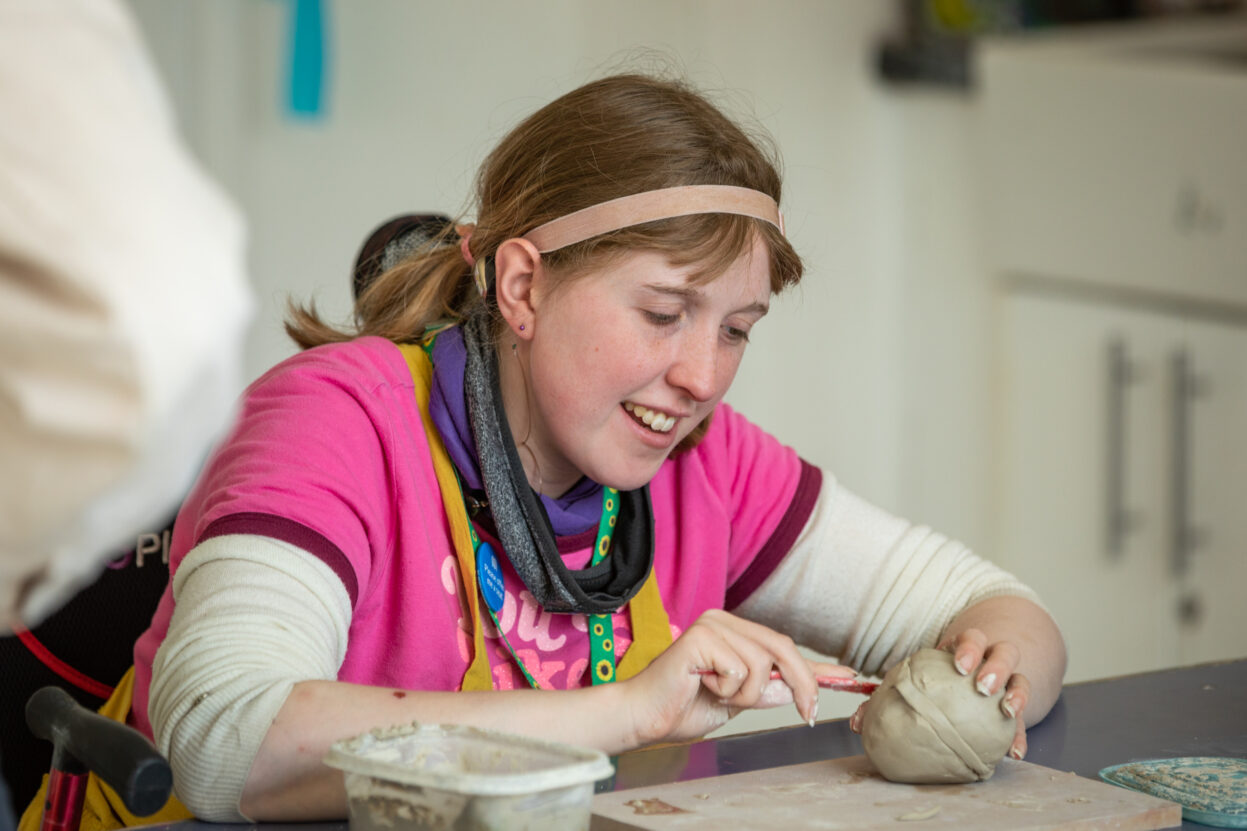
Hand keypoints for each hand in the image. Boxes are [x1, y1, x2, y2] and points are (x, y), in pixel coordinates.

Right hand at [621, 609, 855, 746]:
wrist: (644, 717)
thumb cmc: (683, 708)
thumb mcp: (736, 701)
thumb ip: (765, 690)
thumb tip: (798, 689)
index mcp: (732, 632)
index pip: (782, 647)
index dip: (816, 665)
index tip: (848, 678)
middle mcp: (724, 621)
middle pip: (782, 648)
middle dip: (801, 684)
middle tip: (806, 714)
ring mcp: (713, 626)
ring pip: (762, 665)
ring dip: (746, 694)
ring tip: (716, 694)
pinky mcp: (702, 637)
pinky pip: (740, 670)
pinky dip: (728, 689)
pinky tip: (702, 686)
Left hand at [848, 630, 1030, 760]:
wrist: (971, 679)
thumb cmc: (937, 682)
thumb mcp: (918, 682)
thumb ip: (885, 700)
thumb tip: (858, 722)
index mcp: (963, 649)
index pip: (970, 639)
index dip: (967, 648)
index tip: (959, 665)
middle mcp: (990, 661)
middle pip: (1003, 652)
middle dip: (995, 666)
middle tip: (982, 685)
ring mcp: (1007, 683)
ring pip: (1021, 679)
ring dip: (1017, 693)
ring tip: (1007, 710)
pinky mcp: (1014, 709)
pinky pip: (1022, 722)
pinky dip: (1019, 735)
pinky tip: (1014, 753)